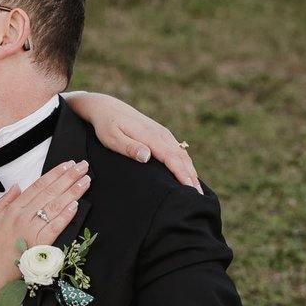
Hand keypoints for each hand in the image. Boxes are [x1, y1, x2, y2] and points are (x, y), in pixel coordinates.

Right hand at [0, 160, 89, 288]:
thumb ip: (5, 200)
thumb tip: (16, 186)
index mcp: (14, 209)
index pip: (38, 185)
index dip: (54, 173)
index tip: (66, 165)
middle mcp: (23, 217)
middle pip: (50, 192)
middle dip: (68, 177)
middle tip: (82, 167)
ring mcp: (31, 230)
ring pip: (55, 206)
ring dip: (72, 192)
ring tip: (85, 181)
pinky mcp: (38, 245)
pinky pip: (54, 227)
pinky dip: (65, 216)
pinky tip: (76, 205)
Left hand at [72, 92, 201, 192]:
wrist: (107, 107)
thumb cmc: (107, 125)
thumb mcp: (112, 138)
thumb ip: (129, 147)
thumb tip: (147, 156)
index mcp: (151, 136)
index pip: (172, 158)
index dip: (182, 174)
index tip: (189, 189)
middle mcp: (161, 134)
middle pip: (182, 158)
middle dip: (192, 177)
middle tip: (199, 198)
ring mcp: (163, 134)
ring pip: (183, 154)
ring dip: (191, 171)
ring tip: (197, 191)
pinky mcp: (161, 135)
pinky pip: (178, 151)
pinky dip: (186, 164)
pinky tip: (187, 175)